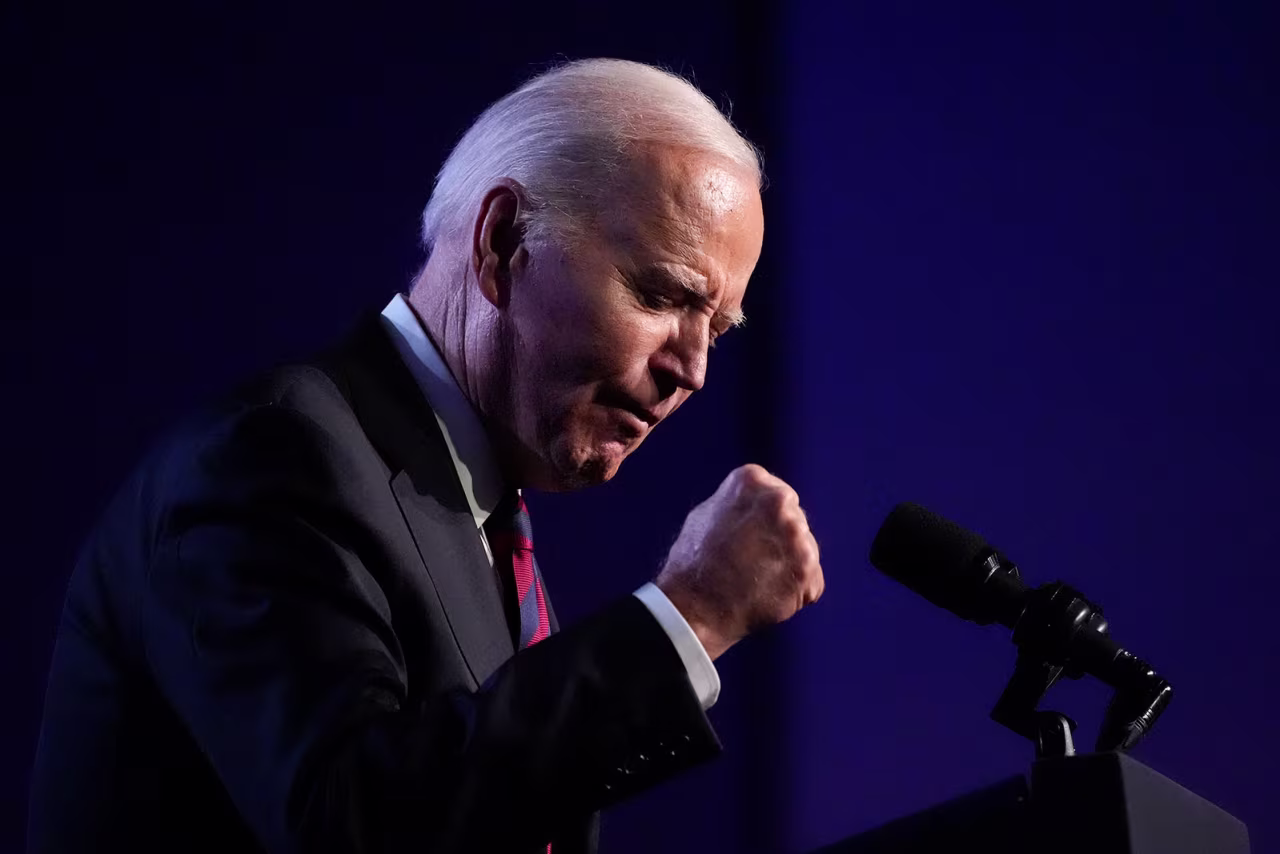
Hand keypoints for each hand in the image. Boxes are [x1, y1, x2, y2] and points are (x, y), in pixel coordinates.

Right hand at [655, 464, 823, 660]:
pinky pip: (811, 582)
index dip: (765, 522)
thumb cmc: (694, 562)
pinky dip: (796, 593)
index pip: (779, 496)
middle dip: (780, 543)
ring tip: (757, 582)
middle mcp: (779, 501)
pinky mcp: (806, 569)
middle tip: (751, 563)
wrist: (695, 607)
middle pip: (796, 522)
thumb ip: (741, 503)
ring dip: (789, 568)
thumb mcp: (707, 513)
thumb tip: (760, 504)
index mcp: (752, 480)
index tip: (749, 538)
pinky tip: (769, 596)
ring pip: (806, 551)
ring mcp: (796, 536)